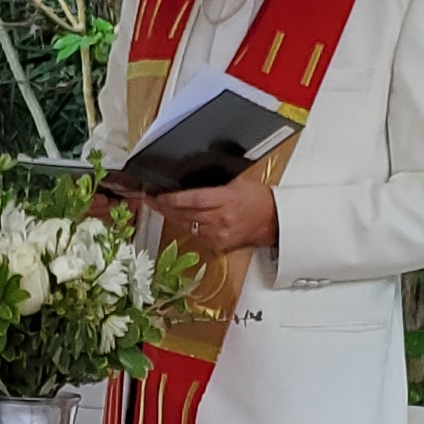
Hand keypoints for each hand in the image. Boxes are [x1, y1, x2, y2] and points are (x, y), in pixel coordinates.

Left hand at [154, 167, 279, 260]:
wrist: (272, 220)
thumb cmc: (257, 199)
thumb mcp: (237, 182)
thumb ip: (214, 183)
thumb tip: (191, 179)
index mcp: (226, 200)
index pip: (194, 200)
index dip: (173, 199)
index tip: (159, 195)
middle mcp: (220, 219)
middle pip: (185, 214)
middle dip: (165, 206)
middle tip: (150, 198)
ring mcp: (218, 234)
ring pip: (186, 225)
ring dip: (171, 216)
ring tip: (158, 207)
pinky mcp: (217, 245)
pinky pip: (194, 235)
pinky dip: (184, 226)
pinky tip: (175, 219)